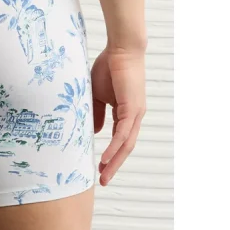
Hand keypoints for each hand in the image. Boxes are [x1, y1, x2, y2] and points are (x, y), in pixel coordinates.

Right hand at [91, 47, 145, 185]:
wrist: (120, 50)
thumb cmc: (108, 67)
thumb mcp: (97, 95)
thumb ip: (96, 114)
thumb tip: (95, 132)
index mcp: (126, 112)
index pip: (119, 140)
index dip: (110, 155)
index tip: (99, 168)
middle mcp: (133, 116)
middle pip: (125, 147)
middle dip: (114, 165)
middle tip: (103, 180)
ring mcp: (135, 113)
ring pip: (126, 144)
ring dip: (115, 161)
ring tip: (104, 175)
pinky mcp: (132, 108)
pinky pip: (122, 133)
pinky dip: (114, 147)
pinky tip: (106, 158)